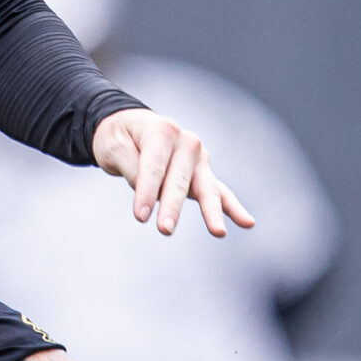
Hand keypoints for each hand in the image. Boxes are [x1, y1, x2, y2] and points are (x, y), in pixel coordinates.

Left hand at [91, 107, 253, 238]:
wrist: (133, 127)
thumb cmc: (120, 138)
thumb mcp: (112, 146)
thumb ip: (130, 166)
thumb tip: (152, 193)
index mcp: (162, 130)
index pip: (154, 166)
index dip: (145, 191)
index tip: (140, 217)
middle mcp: (187, 142)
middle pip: (179, 179)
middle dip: (172, 206)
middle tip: (165, 229)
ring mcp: (199, 159)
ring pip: (205, 188)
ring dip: (210, 212)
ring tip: (218, 232)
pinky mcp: (204, 174)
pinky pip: (220, 192)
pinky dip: (233, 208)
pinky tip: (248, 222)